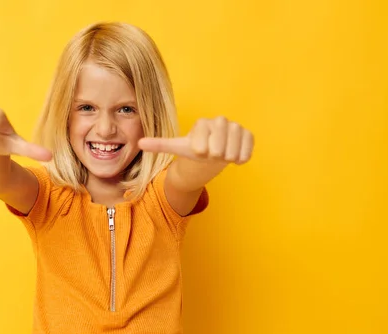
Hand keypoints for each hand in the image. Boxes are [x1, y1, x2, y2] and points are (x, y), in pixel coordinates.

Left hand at [138, 116, 253, 164]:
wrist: (213, 152)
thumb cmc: (195, 149)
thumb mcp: (177, 147)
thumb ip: (159, 145)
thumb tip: (139, 144)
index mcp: (202, 123)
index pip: (202, 146)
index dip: (200, 153)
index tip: (199, 151)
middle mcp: (220, 121)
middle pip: (218, 149)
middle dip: (213, 157)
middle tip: (211, 154)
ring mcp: (236, 127)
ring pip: (232, 151)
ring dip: (225, 158)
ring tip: (222, 154)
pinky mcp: (249, 135)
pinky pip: (246, 152)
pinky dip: (240, 159)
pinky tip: (234, 156)